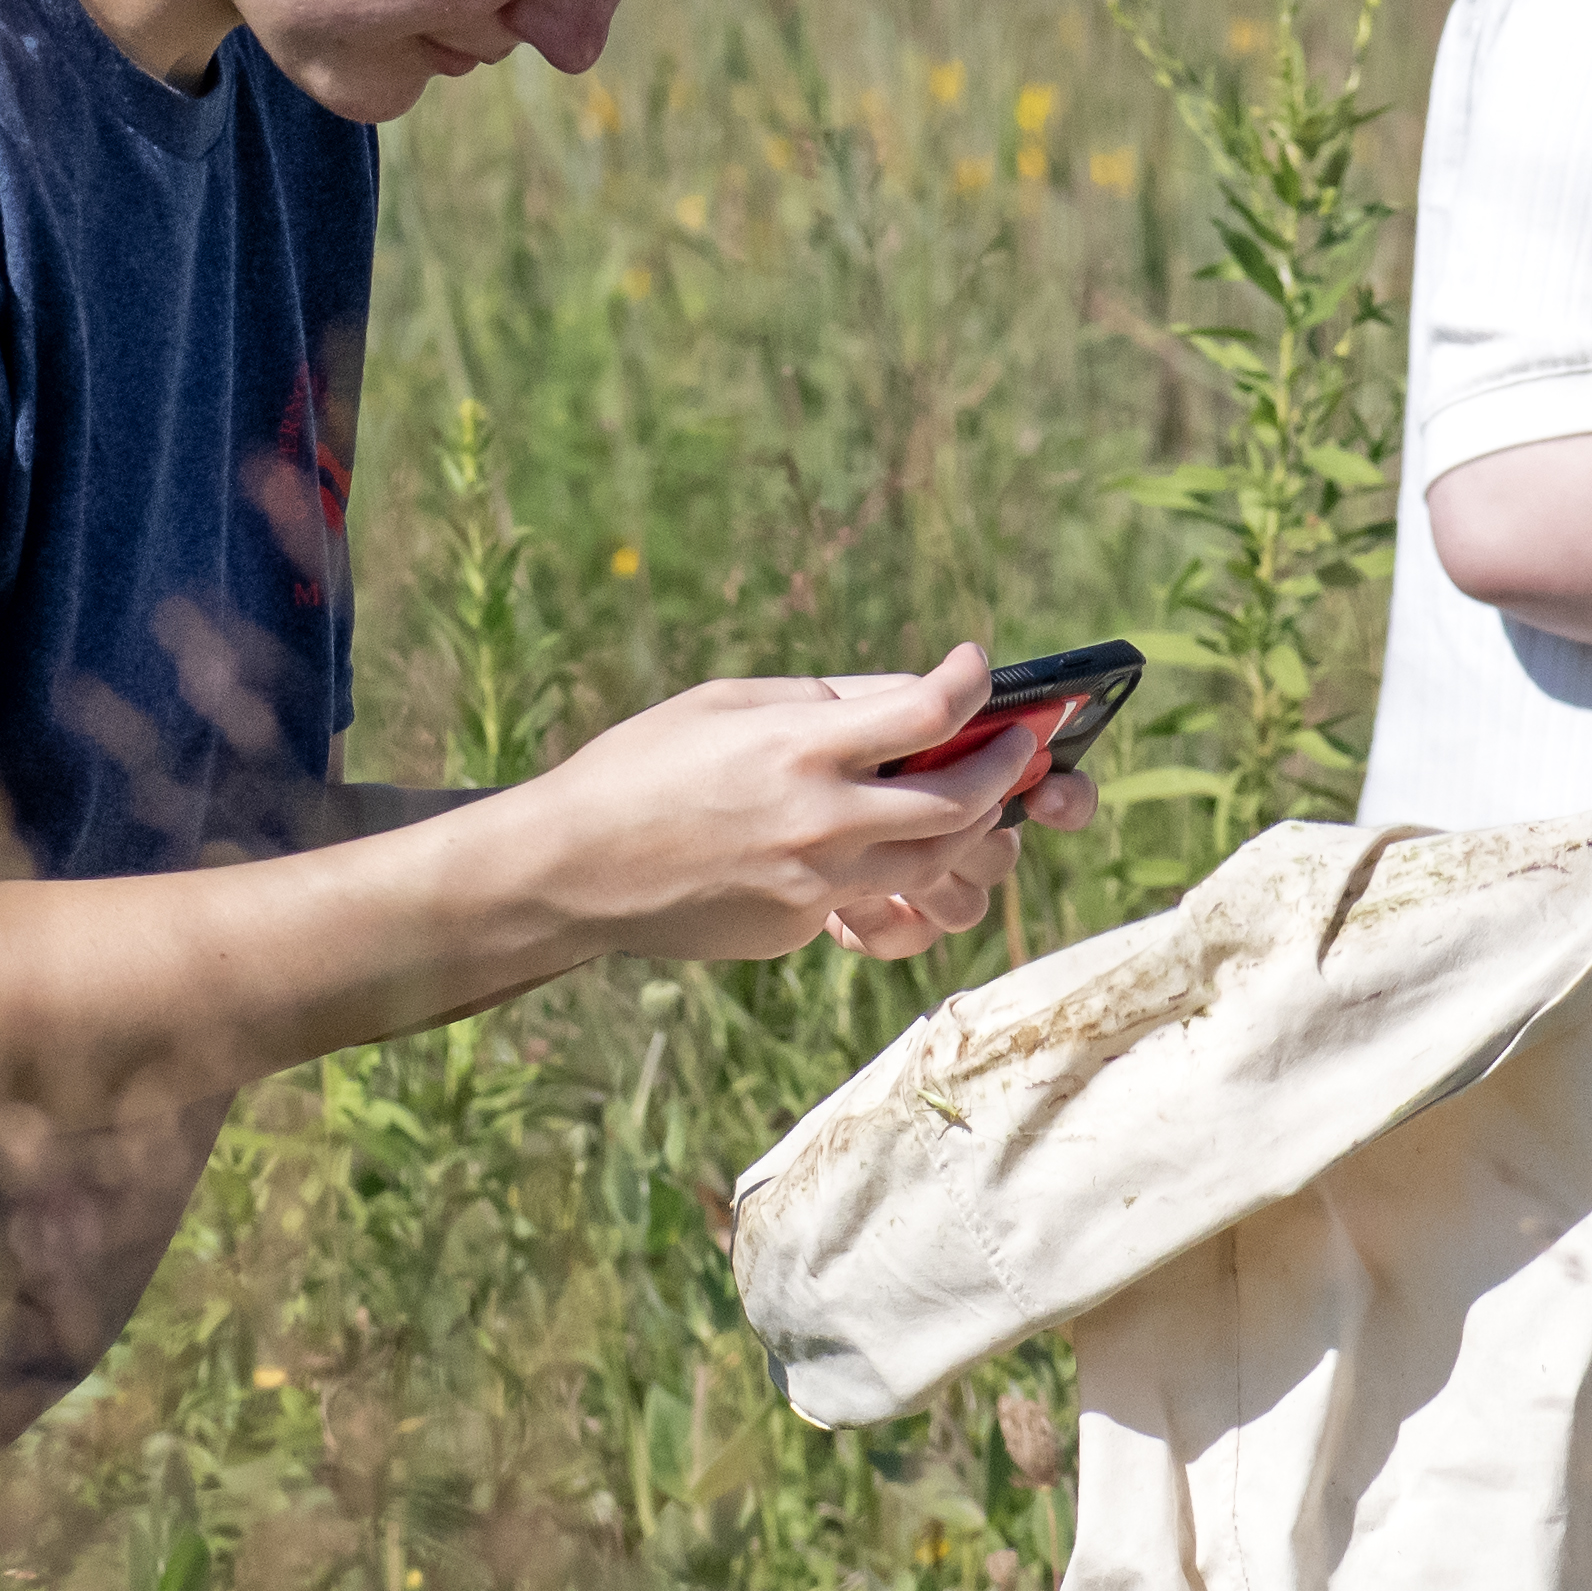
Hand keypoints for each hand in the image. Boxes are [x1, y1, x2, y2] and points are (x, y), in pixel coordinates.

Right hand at [502, 648, 1086, 969]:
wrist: (574, 867)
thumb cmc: (641, 766)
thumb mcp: (725, 702)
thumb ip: (821, 701)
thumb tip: (899, 698)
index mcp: (800, 746)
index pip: (927, 710)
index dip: (971, 681)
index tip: (977, 665)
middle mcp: (820, 818)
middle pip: (960, 801)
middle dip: (1003, 769)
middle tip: (1017, 747)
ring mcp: (814, 883)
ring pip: (936, 863)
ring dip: (971, 827)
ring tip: (975, 799)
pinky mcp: (800, 924)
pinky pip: (873, 895)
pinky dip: (895, 867)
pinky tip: (884, 841)